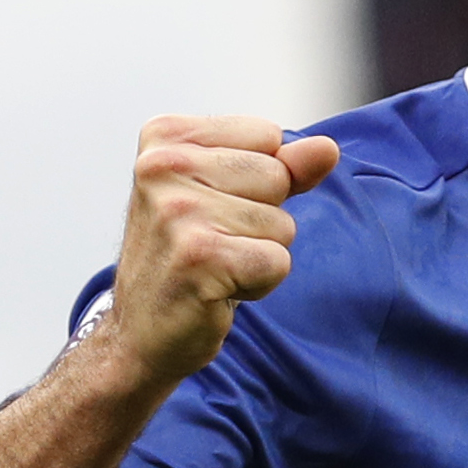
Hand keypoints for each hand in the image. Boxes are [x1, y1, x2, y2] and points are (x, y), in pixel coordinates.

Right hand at [105, 116, 339, 384]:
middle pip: (277, 177)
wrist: (140, 332)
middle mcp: (163, 166)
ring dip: (259, 253)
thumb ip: (283, 166)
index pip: (269, 137)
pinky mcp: (199, 257)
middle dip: (262, 218)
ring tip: (213, 265)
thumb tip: (328, 148)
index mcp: (166, 136)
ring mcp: (177, 211)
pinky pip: (277, 261)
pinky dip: (259, 283)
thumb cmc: (187, 255)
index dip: (258, 181)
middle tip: (212, 242)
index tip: (212, 206)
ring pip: (281, 223)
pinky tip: (217, 288)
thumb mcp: (231, 195)